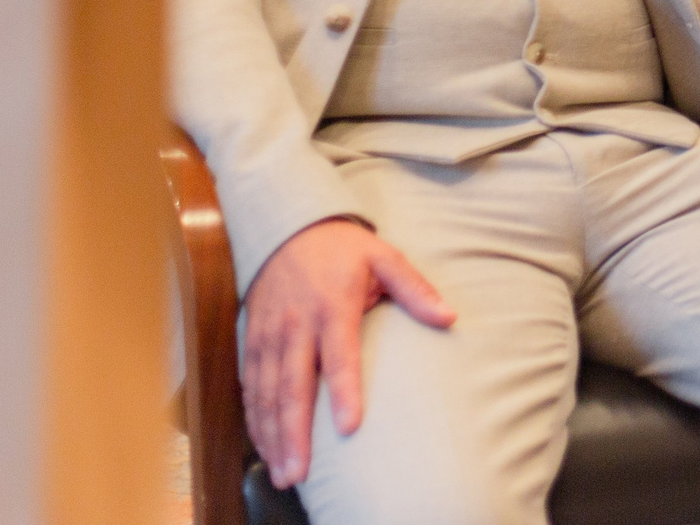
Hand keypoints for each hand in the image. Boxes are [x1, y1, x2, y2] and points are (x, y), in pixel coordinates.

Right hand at [241, 217, 454, 488]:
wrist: (289, 227)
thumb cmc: (344, 249)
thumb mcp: (385, 258)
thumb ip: (415, 290)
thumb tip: (450, 317)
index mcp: (331, 306)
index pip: (338, 356)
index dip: (343, 391)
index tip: (349, 427)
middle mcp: (295, 325)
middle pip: (292, 386)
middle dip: (294, 432)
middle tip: (300, 473)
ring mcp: (268, 335)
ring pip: (266, 393)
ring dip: (271, 435)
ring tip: (283, 472)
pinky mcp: (251, 340)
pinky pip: (250, 386)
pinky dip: (255, 419)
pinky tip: (265, 446)